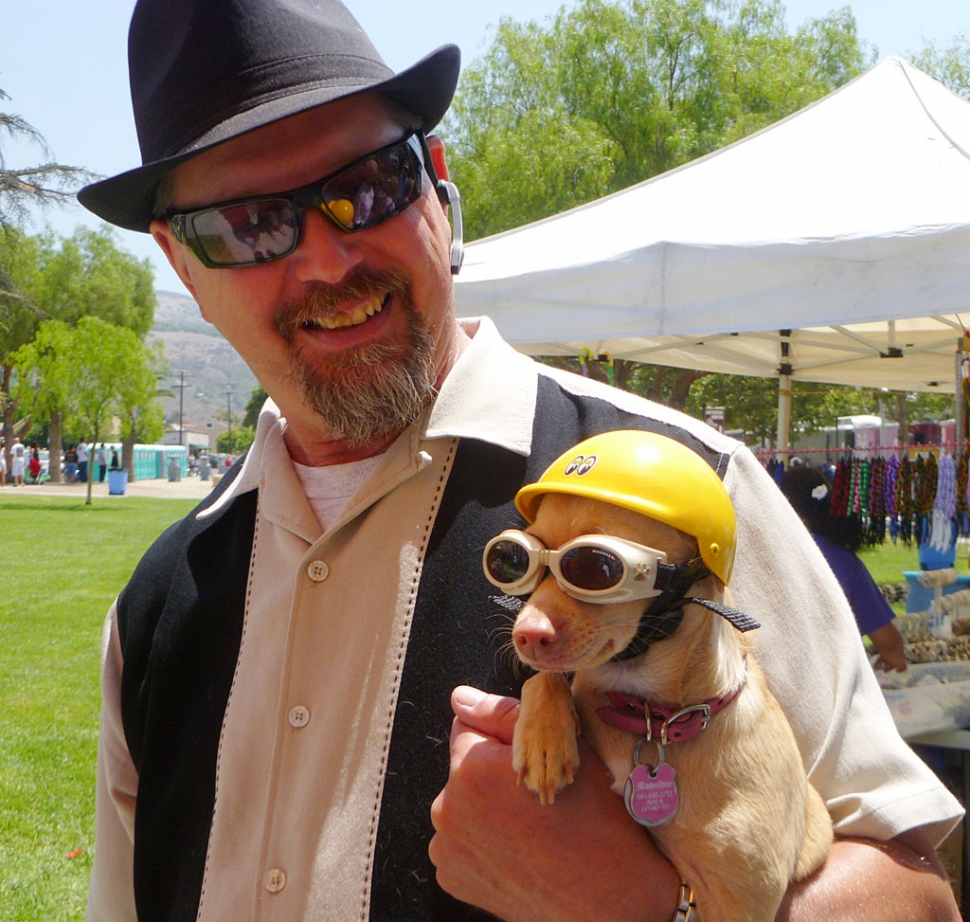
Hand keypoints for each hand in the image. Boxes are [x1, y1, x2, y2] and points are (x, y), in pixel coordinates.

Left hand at [429, 685, 680, 921]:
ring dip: (484, 810)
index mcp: (470, 768)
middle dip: (490, 776)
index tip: (530, 762)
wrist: (608, 898)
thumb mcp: (560, 748)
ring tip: (529, 828)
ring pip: (463, 806)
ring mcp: (446, 848)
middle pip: (464, 770)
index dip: (501, 741)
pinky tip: (517, 852)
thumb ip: (502, 716)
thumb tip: (459, 697)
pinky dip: (482, 843)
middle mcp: (447, 807)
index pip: (468, 728)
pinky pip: (462, 843)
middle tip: (534, 799)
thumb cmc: (593, 817)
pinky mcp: (451, 877)